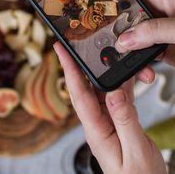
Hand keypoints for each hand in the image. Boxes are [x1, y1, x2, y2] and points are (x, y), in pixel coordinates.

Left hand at [54, 42, 165, 173]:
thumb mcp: (135, 151)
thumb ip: (125, 121)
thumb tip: (114, 92)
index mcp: (96, 131)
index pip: (78, 94)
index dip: (68, 69)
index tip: (60, 50)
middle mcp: (98, 123)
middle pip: (87, 87)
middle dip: (84, 64)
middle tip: (82, 44)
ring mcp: (107, 121)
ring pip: (104, 89)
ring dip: (112, 74)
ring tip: (119, 59)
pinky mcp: (118, 121)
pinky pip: (117, 97)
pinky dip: (124, 84)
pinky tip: (129, 76)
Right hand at [115, 0, 174, 78]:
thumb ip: (155, 30)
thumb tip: (126, 39)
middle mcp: (159, 11)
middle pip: (126, 10)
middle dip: (111, 20)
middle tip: (95, 28)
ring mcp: (161, 31)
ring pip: (133, 34)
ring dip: (125, 47)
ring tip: (117, 55)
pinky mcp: (165, 49)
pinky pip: (145, 53)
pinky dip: (140, 63)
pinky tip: (142, 71)